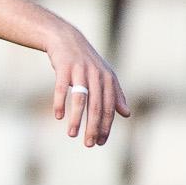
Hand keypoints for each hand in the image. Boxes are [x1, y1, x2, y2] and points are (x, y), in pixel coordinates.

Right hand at [47, 26, 128, 146]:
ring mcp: (80, 71)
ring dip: (76, 119)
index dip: (106, 126)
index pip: (109, 107)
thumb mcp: (104, 77)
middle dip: (93, 127)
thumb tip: (127, 114)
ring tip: (72, 135)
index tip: (101, 142)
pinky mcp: (63, 68)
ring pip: (80, 99)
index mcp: (108, 79)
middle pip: (96, 106)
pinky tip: (58, 116)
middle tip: (89, 144)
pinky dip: (60, 103)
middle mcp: (96, 75)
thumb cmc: (86, 62)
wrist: (67, 40)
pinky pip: (61, 88)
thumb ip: (115, 95)